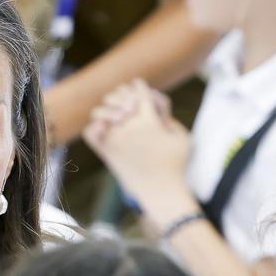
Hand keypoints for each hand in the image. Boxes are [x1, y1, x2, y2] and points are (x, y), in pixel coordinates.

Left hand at [84, 79, 192, 209]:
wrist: (160, 190)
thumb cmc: (176, 164)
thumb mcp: (183, 137)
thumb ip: (170, 118)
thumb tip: (155, 107)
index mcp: (150, 121)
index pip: (141, 93)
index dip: (140, 86)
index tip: (139, 85)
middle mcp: (129, 128)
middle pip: (119, 98)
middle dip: (124, 94)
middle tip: (128, 101)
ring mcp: (115, 140)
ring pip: (101, 112)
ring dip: (108, 108)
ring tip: (117, 114)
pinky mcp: (106, 152)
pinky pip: (91, 133)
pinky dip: (95, 127)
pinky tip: (106, 127)